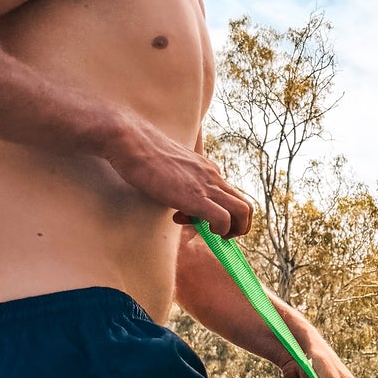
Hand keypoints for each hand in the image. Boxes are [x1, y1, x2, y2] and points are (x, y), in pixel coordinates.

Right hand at [103, 116, 252, 237]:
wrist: (131, 142)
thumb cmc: (143, 155)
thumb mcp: (170, 171)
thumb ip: (179, 185)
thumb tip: (178, 204)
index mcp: (208, 170)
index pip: (231, 196)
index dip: (223, 214)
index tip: (199, 220)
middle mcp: (213, 176)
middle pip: (246, 205)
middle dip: (240, 227)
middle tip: (219, 235)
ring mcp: (206, 185)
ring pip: (243, 212)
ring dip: (235, 230)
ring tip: (216, 235)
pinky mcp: (195, 196)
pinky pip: (223, 218)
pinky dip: (219, 230)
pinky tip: (201, 229)